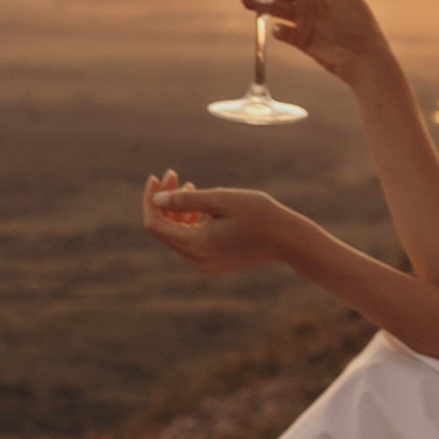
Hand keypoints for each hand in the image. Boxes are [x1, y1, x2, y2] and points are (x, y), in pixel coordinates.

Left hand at [141, 171, 294, 275]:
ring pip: (177, 235)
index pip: (155, 224)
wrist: (288, 239)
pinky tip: (199, 204)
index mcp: (196, 245)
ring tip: (187, 185)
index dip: (150, 199)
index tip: (157, 177)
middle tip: (172, 174)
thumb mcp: (221, 199)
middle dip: (163, 201)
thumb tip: (157, 198)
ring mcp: (204, 264)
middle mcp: (196, 259)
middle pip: (164, 230)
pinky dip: (189, 221)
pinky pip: (190, 241)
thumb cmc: (259, 214)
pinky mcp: (213, 262)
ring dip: (176, 210)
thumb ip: (186, 199)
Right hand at [248, 0, 390, 87]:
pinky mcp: (302, 40)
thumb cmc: (358, 19)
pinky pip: (284, 34)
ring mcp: (304, 20)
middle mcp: (309, 0)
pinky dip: (278, 31)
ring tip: (246, 2)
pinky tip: (277, 29)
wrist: (364, 57)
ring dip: (261, 5)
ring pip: (276, 9)